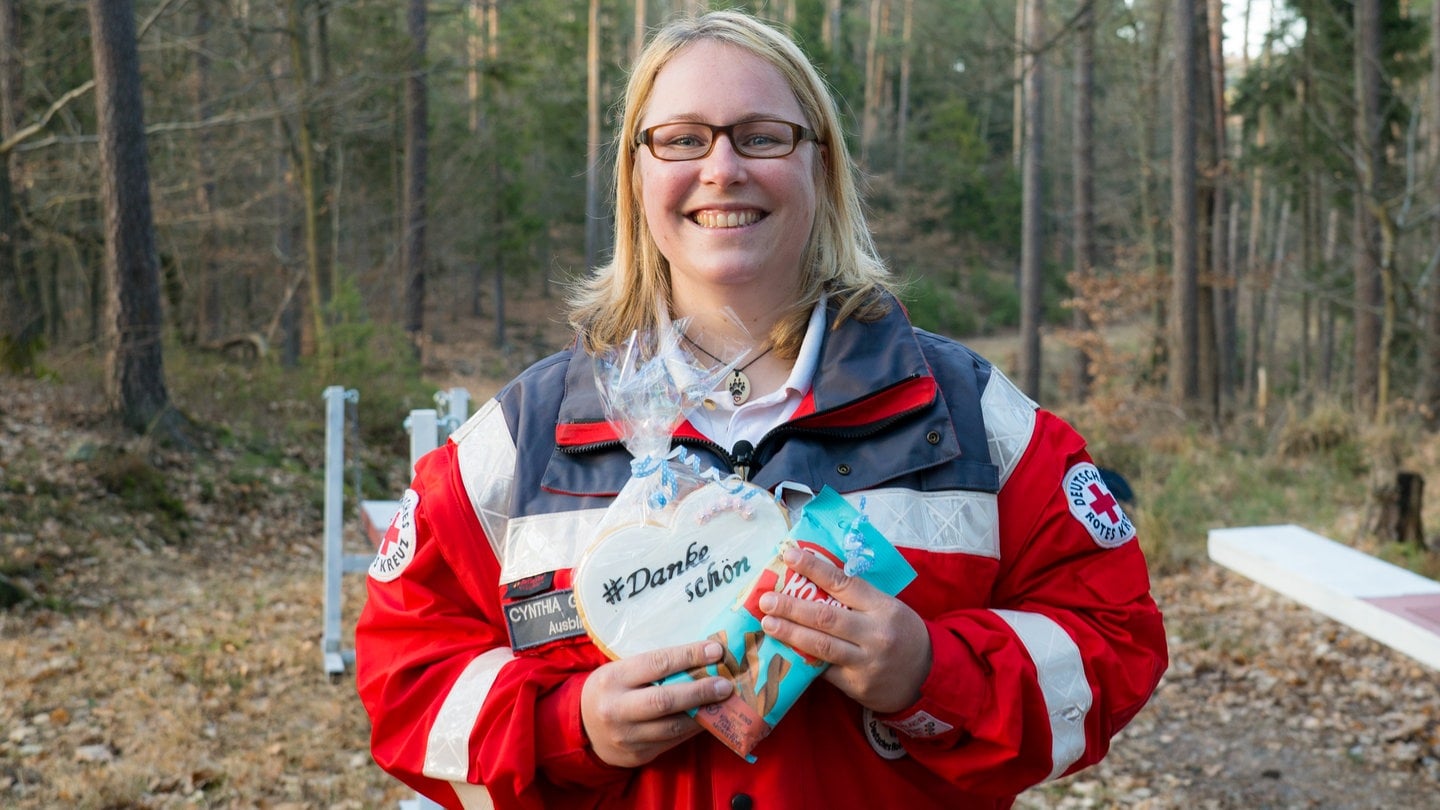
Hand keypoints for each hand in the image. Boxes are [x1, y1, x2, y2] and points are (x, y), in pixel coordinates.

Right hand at [580, 640, 734, 767]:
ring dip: (703, 713)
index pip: (657, 663)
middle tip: (725, 684)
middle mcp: (617, 708)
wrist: (582, 729)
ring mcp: (627, 736)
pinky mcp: (638, 755)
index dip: (689, 656)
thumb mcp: (621, 670)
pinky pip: (672, 742)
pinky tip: (708, 718)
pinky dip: (693, 729)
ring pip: (672, 726)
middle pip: (665, 700)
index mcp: (613, 679)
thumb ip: (654, 667)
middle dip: (700, 691)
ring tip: (724, 702)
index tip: (715, 650)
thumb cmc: (609, 690)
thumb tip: (701, 657)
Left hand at [757, 546, 930, 713]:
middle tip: (766, 599)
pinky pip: (825, 671)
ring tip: (768, 624)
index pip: (843, 583)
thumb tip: (812, 579)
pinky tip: (784, 652)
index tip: (788, 554)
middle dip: (791, 606)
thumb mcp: (888, 608)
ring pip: (821, 646)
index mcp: (883, 607)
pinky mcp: (858, 685)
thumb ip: (856, 598)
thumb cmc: (902, 632)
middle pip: (826, 617)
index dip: (813, 568)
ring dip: (790, 633)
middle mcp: (875, 633)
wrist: (929, 674)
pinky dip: (804, 661)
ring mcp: (866, 662)